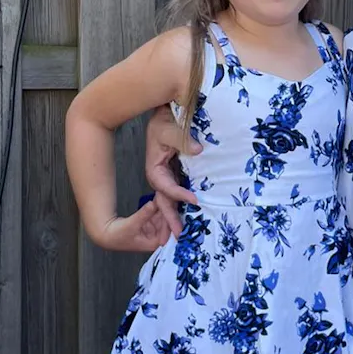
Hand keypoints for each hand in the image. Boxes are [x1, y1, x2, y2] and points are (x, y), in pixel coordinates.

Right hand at [96, 199, 172, 251]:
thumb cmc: (117, 236)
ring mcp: (153, 229)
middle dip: (168, 210)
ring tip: (167, 195)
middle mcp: (156, 237)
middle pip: (166, 223)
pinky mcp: (148, 222)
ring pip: (161, 216)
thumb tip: (153, 204)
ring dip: (163, 206)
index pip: (168, 231)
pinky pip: (155, 213)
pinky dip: (157, 206)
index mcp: (154, 243)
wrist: (106, 234)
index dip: (171, 219)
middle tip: (171, 197)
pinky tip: (160, 196)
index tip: (172, 207)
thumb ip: (144, 214)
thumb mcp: (132, 224)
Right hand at [146, 104, 198, 237]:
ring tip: (183, 235)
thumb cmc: (164, 123)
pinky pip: (179, 195)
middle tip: (180, 236)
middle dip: (170, 220)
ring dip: (176, 218)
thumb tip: (198, 150)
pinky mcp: (176, 177)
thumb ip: (182, 139)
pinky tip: (192, 218)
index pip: (166, 187)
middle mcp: (159, 178)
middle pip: (164, 202)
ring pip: (171, 202)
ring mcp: (168, 179)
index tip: (194, 200)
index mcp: (154, 170)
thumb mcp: (169, 129)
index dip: (179, 194)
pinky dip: (183, 207)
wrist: (164, 117)